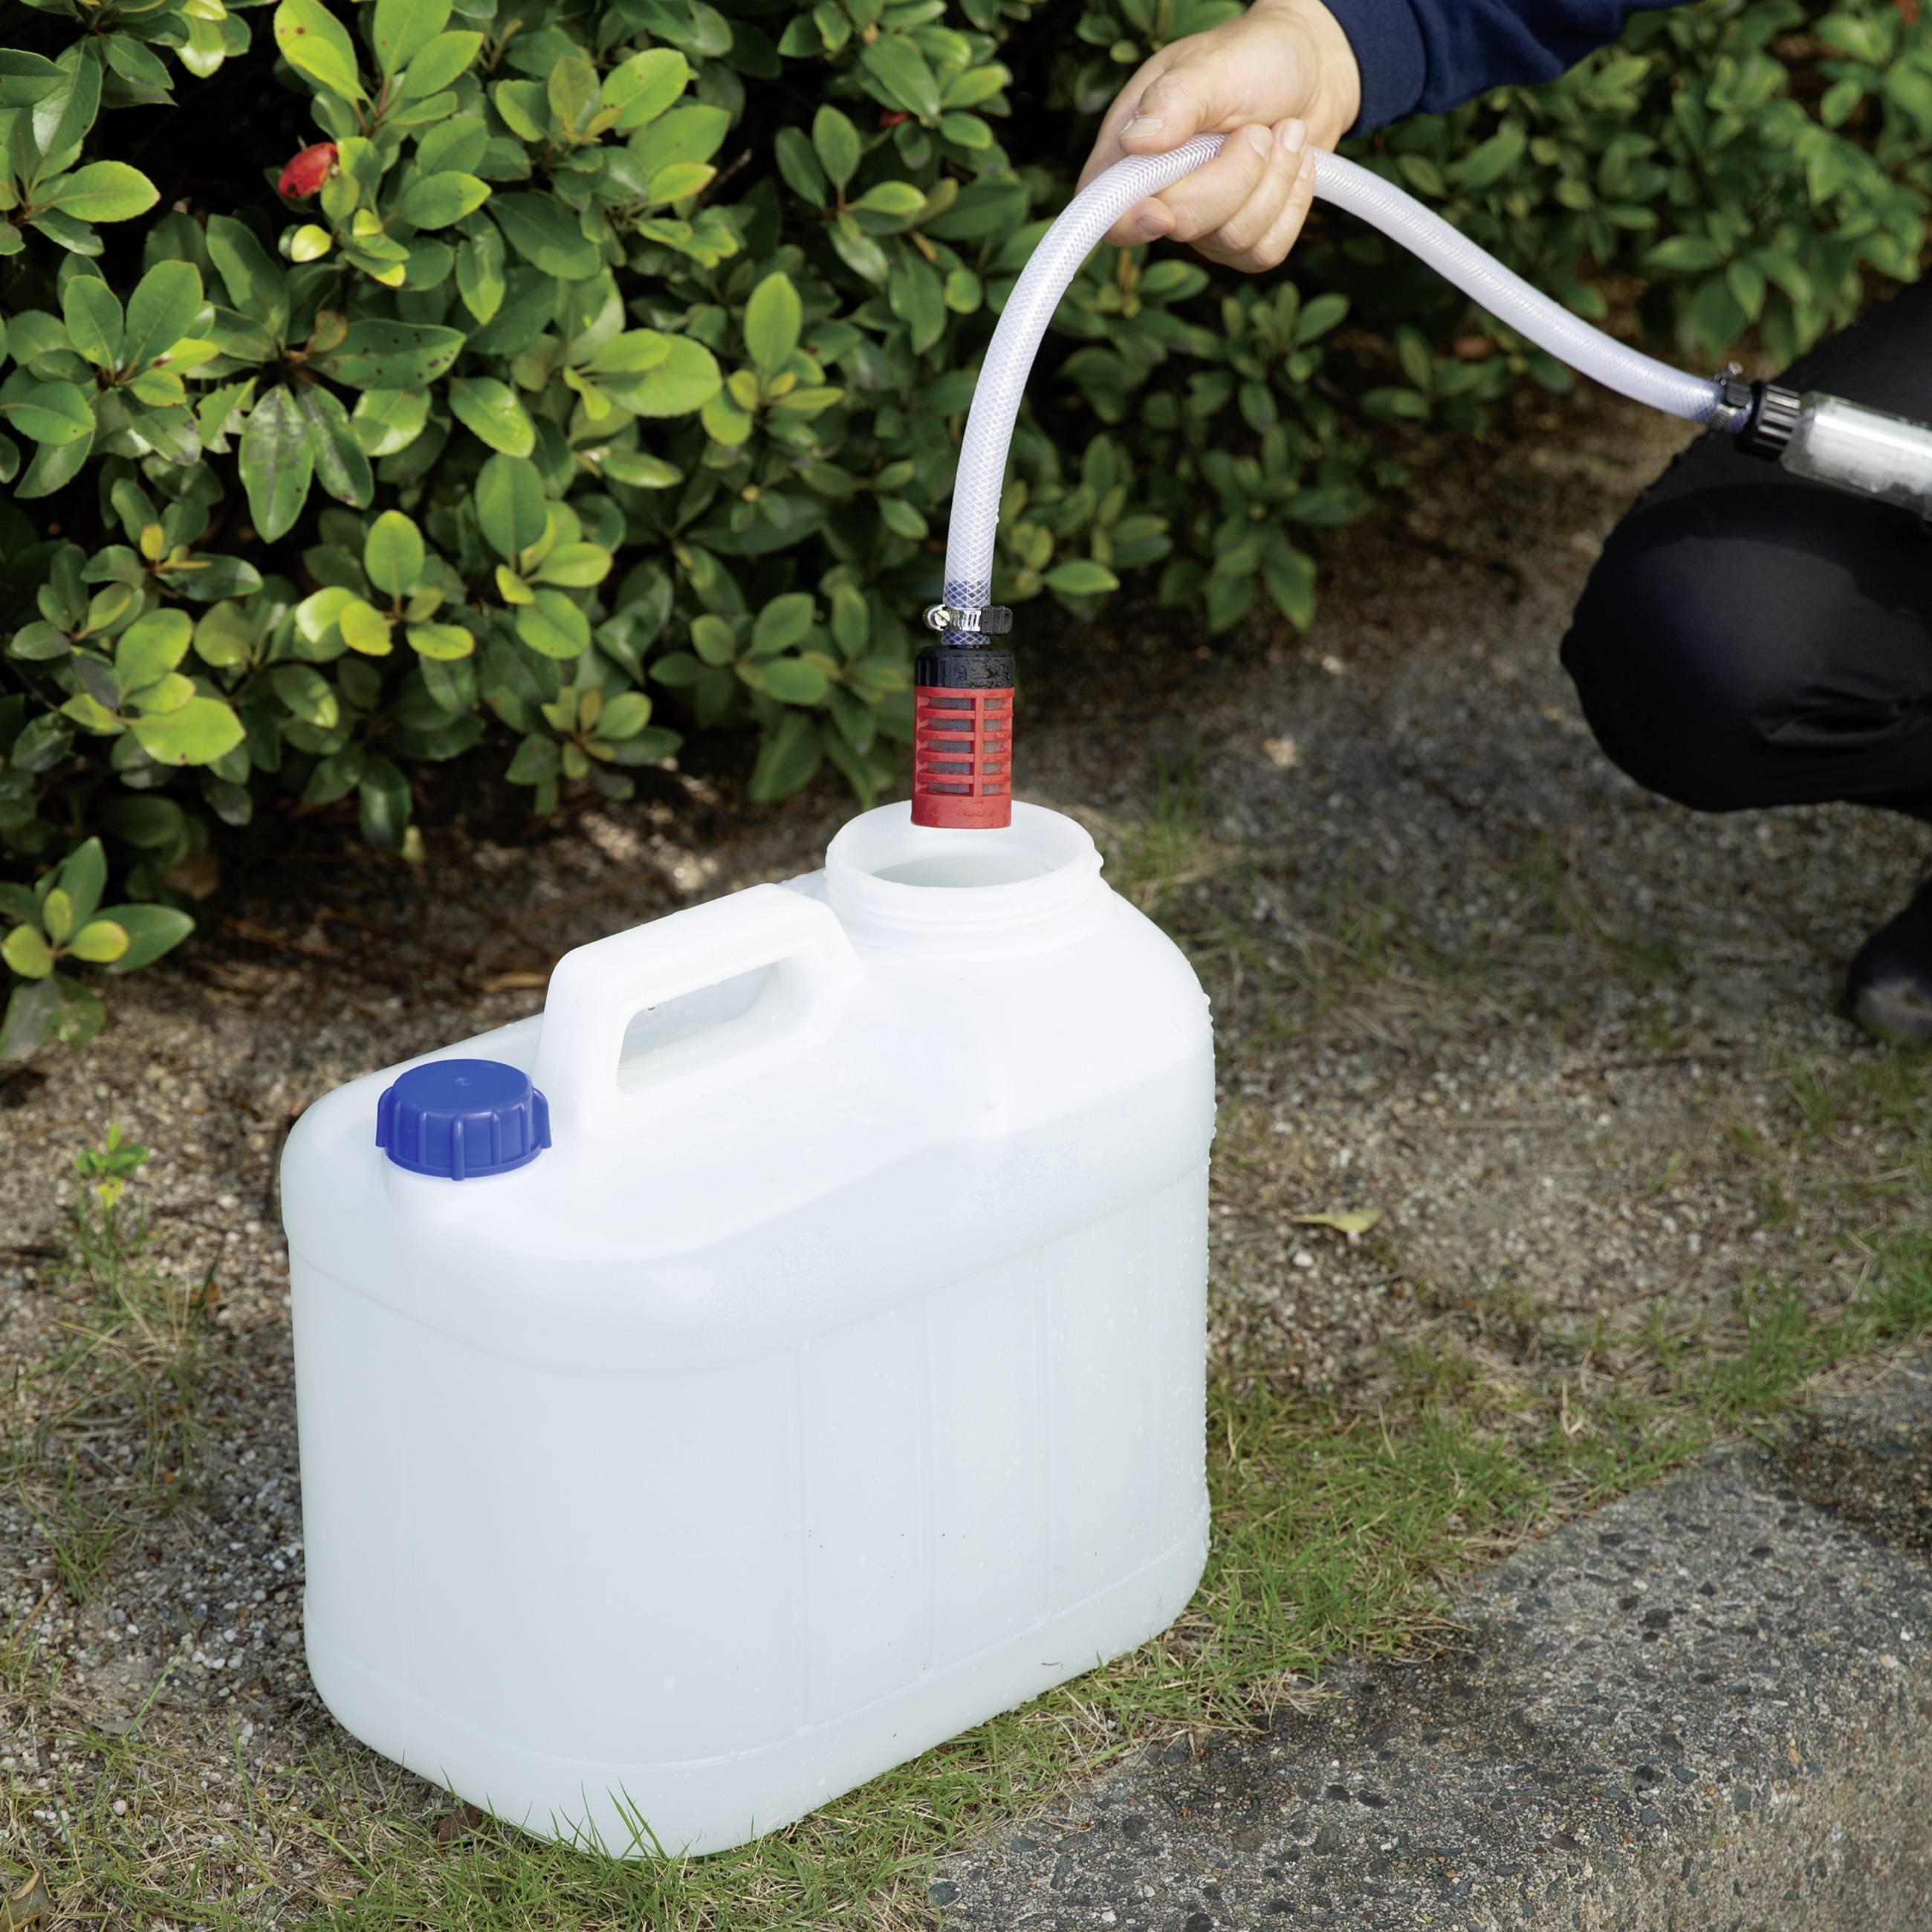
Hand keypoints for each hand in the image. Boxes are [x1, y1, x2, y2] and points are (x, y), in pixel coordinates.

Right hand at [1077, 0, 1361, 272]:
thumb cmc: (1252, 57)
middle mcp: (1162, 195)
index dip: (1130, 223)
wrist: (1311, 68)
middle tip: (1258, 129)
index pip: (1110, 211)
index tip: (1162, 213)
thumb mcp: (1211, 66)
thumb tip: (1136, 141)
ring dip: (1275, 181)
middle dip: (1236, 176)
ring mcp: (1203, 222)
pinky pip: (1265, 252)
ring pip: (1235, 240)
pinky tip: (1294, 164)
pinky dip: (1293, 204)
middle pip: (1184, 226)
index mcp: (1132, 153)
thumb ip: (1174, 100)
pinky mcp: (1242, 237)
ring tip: (1283, 133)